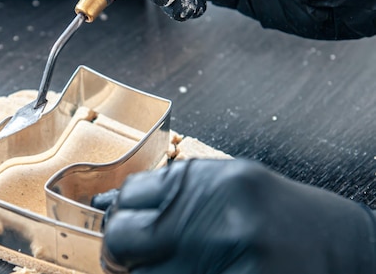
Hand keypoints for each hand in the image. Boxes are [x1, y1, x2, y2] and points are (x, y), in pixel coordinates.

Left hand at [100, 159, 375, 273]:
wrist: (339, 245)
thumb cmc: (279, 213)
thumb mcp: (225, 183)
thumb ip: (169, 192)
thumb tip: (107, 204)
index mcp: (203, 182)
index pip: (127, 197)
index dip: (119, 215)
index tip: (124, 227)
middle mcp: (208, 217)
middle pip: (122, 237)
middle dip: (120, 250)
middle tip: (132, 257)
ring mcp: (218, 258)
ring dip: (144, 272)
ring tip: (173, 264)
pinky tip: (191, 270)